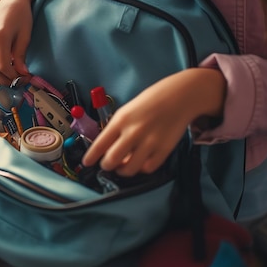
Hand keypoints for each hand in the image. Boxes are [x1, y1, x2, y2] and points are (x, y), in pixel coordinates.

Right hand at [0, 0, 33, 85]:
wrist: (10, 0)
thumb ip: (21, 56)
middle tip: (14, 83)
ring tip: (11, 75)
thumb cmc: (21, 16)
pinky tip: (3, 64)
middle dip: (2, 80)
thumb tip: (22, 75)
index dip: (13, 76)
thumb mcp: (25, 36)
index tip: (22, 79)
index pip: (3, 65)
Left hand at [81, 68, 226, 175]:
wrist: (180, 95)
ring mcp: (149, 142)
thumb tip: (107, 149)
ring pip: (129, 169)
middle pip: (111, 160)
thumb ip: (117, 128)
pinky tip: (140, 163)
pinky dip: (141, 169)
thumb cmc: (151, 101)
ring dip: (123, 171)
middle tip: (107, 165)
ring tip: (123, 166)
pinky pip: (148, 168)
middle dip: (106, 166)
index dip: (91, 157)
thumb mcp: (128, 110)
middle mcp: (133, 132)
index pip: (99, 144)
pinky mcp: (164, 149)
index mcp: (121, 120)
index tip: (86, 163)